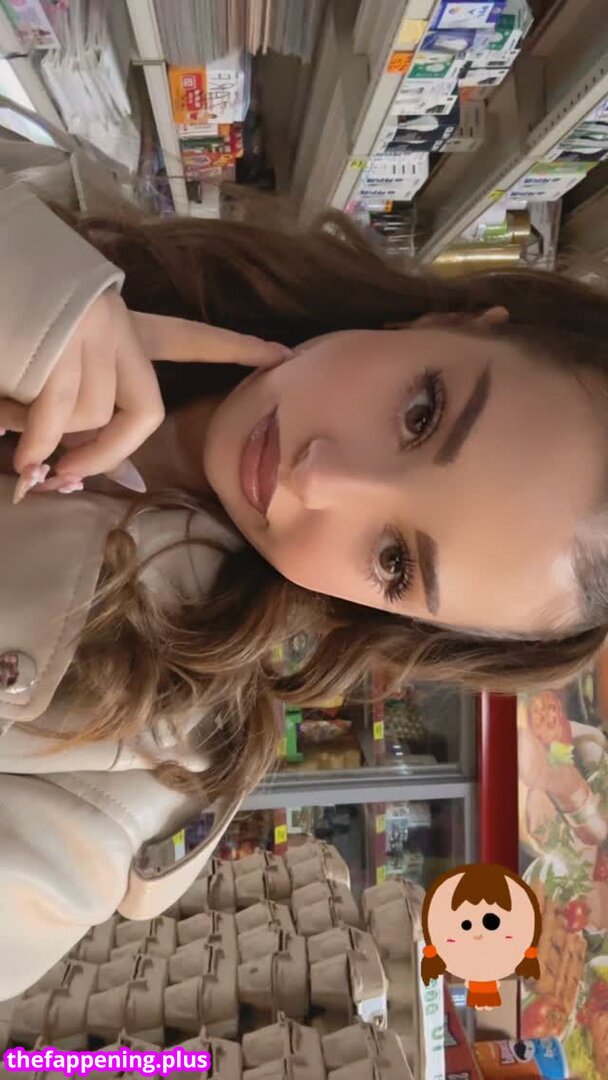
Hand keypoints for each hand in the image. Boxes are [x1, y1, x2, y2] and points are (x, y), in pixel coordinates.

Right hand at [0, 293, 289, 501]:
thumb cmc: (9, 313)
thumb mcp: (51, 357)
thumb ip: (65, 403)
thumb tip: (57, 467)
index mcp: (125, 323)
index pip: (191, 338)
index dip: (235, 349)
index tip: (282, 355)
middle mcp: (117, 327)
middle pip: (144, 412)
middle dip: (108, 452)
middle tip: (69, 473)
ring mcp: (91, 335)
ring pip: (91, 417)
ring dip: (47, 437)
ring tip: (12, 425)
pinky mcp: (60, 347)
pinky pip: (55, 419)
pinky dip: (34, 447)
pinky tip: (22, 463)